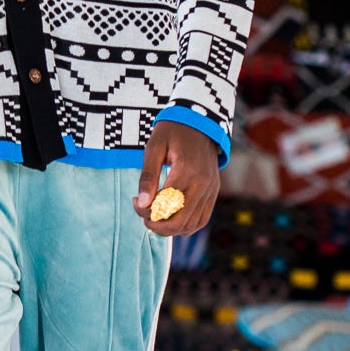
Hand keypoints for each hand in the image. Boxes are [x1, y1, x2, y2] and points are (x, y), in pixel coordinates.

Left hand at [133, 120, 219, 237]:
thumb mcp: (153, 148)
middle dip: (157, 226)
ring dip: (171, 228)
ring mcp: (211, 190)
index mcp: (186, 171)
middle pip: (179, 221)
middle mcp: (202, 184)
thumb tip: (142, 203)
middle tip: (144, 217)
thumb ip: (148, 176)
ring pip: (191, 225)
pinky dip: (186, 225)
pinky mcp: (214, 192)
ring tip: (156, 216)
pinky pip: (202, 219)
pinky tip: (171, 218)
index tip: (135, 201)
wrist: (199, 122)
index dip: (146, 211)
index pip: (164, 206)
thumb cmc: (172, 132)